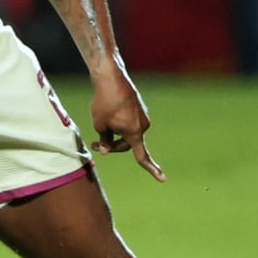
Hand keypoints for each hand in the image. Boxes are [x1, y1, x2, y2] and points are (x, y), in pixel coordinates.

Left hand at [89, 64, 165, 181]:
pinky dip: (117, 122)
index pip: (141, 156)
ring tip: (100, 122)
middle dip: (112, 146)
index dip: (151, 169)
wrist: (111, 78)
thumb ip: (104, 140)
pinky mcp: (138, 109)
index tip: (162, 179)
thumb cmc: (104, 103)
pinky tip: (106, 111)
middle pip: (127, 144)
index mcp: (134, 133)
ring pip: (126, 132)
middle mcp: (142, 126)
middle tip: (95, 143)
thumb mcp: (100, 125)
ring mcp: (142, 117)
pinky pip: (128, 121)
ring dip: (113, 133)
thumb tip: (105, 149)